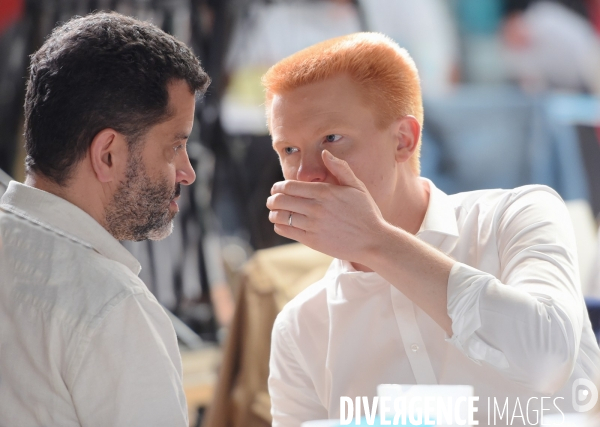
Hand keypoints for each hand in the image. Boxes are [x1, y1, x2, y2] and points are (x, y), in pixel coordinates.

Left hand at [266, 150, 386, 262]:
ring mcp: (313, 225)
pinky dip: (279, 226)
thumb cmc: (366, 212)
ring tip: (274, 213)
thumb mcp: (357, 187)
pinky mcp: (312, 241)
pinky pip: (287, 231)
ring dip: (273, 213)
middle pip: (280, 200)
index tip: (276, 189)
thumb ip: (340, 168)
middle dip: (272, 199)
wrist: (373, 241)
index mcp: (325, 192)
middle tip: (272, 200)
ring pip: (281, 216)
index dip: (278, 187)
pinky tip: (282, 224)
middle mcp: (316, 208)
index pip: (289, 186)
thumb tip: (324, 153)